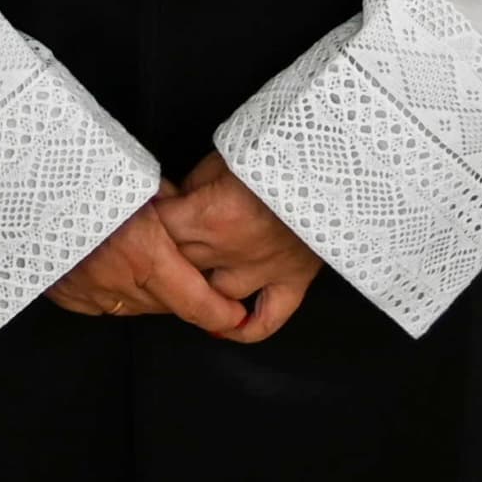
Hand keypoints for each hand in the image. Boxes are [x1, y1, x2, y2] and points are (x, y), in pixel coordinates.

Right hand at [46, 193, 254, 335]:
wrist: (23, 184)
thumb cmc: (82, 174)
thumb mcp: (139, 180)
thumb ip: (169, 205)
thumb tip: (189, 213)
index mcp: (145, 253)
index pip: (198, 302)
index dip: (222, 313)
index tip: (236, 315)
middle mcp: (120, 281)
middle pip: (167, 304)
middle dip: (182, 291)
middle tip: (182, 265)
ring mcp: (92, 293)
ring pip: (137, 306)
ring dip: (148, 291)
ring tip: (142, 258)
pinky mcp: (68, 296)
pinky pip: (104, 303)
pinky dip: (114, 290)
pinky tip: (111, 266)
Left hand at [150, 156, 318, 342]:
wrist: (335, 161)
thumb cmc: (277, 151)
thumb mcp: (223, 156)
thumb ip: (194, 186)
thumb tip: (173, 203)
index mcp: (209, 217)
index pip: (160, 228)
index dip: (149, 218)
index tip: (147, 211)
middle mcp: (230, 252)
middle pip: (180, 263)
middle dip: (168, 251)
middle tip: (164, 240)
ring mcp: (262, 272)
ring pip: (213, 295)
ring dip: (200, 287)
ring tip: (192, 276)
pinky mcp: (292, 282)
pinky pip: (267, 320)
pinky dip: (247, 330)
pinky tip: (230, 327)